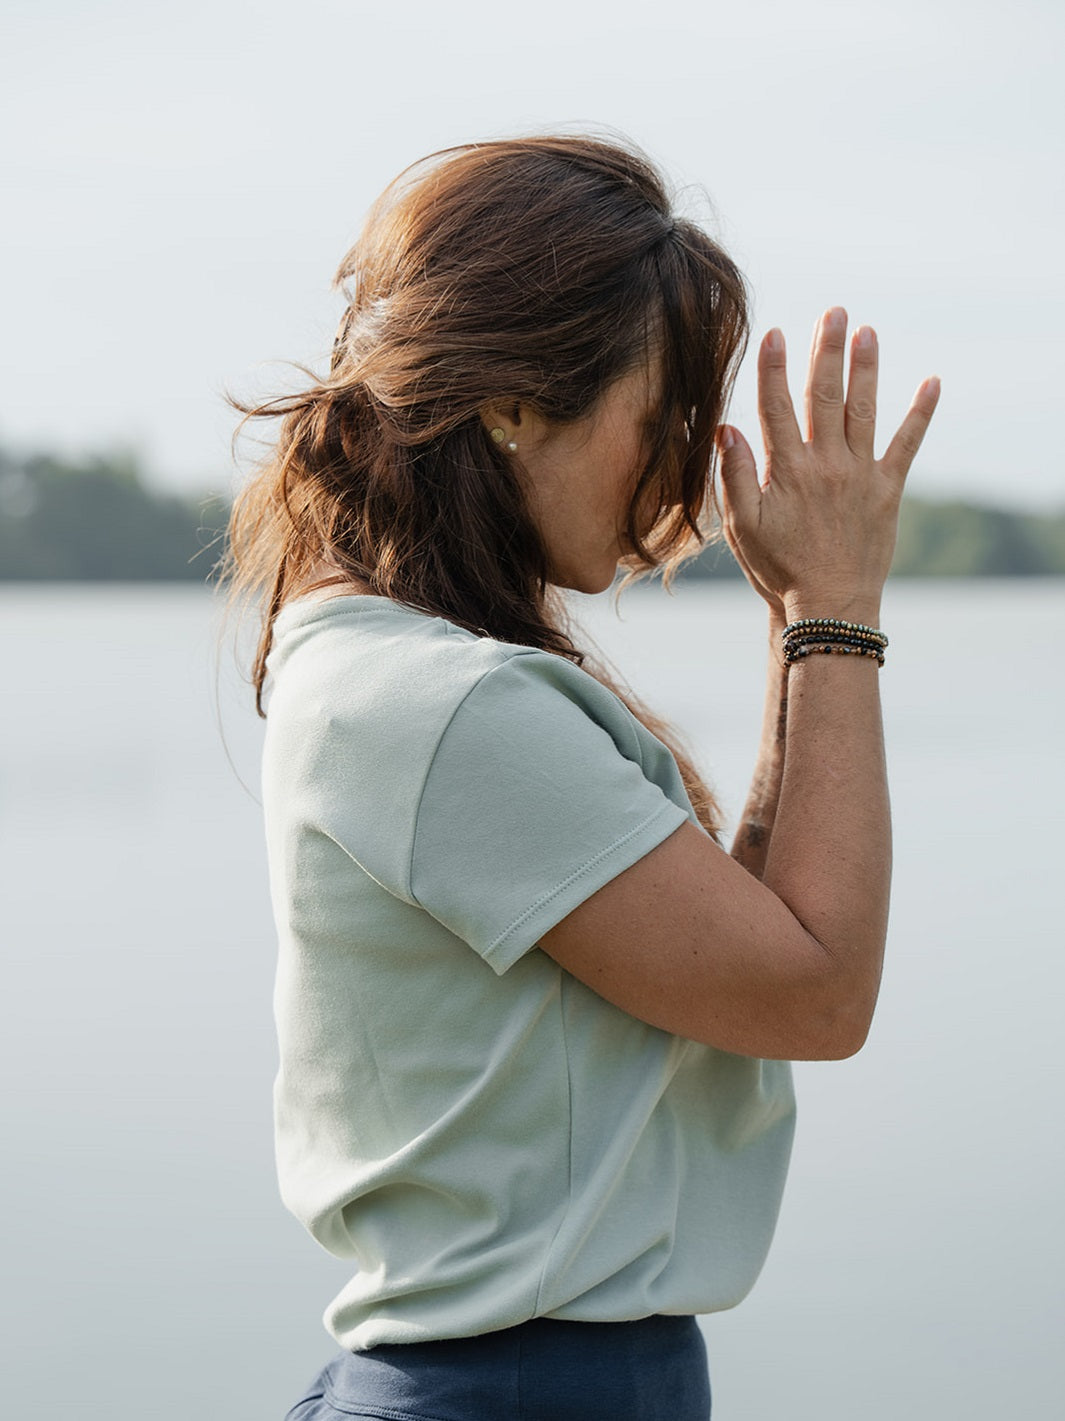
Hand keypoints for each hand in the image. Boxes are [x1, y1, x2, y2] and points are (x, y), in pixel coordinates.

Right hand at [716, 308, 939, 619]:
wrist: (829, 607)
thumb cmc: (778, 570)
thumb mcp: (742, 529)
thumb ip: (732, 478)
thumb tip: (726, 430)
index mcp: (786, 471)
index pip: (776, 407)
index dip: (774, 368)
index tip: (775, 333)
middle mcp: (825, 465)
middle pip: (824, 396)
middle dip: (826, 351)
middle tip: (833, 311)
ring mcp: (860, 475)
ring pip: (862, 410)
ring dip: (866, 368)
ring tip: (867, 331)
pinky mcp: (887, 490)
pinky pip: (906, 445)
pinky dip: (920, 414)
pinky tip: (932, 383)